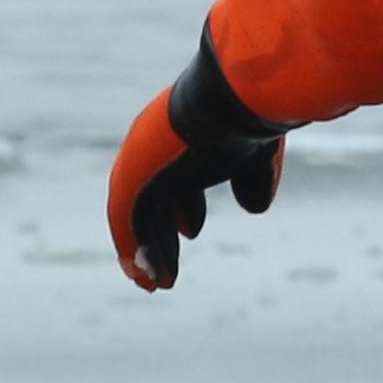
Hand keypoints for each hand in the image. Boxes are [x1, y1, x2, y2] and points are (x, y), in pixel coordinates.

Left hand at [107, 40, 287, 289]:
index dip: (184, 208)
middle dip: (160, 236)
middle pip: (154, 200)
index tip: (192, 232)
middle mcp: (158, 149)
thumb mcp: (258, 155)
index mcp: (186, 138)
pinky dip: (131, 247)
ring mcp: (142, 161)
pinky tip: (143, 273)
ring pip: (137, 216)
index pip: (176, 179)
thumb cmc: (251, 119)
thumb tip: (255, 207)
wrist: (232, 99)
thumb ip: (254, 180)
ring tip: (157, 284)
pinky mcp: (130, 176)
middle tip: (166, 269)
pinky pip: (124, 219)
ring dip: (147, 252)